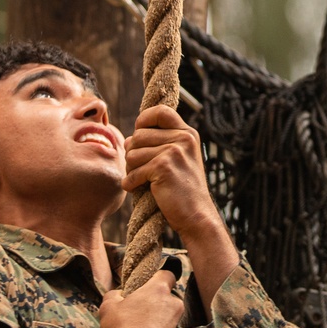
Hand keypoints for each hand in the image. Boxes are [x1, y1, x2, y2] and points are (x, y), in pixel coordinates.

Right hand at [78, 269, 182, 327]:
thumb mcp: (108, 307)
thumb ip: (114, 295)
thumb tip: (118, 294)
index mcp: (159, 290)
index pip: (167, 275)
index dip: (160, 278)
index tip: (151, 285)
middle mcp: (174, 305)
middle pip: (169, 299)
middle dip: (158, 305)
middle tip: (140, 315)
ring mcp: (179, 326)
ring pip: (171, 320)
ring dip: (160, 324)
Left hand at [124, 106, 217, 238]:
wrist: (197, 216)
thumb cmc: (183, 190)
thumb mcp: (179, 159)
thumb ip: (161, 144)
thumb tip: (129, 138)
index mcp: (188, 133)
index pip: (160, 111)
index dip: (144, 120)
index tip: (140, 135)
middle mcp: (183, 138)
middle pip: (138, 135)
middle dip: (133, 154)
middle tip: (141, 170)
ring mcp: (174, 151)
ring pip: (132, 153)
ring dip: (131, 170)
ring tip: (142, 180)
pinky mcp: (163, 167)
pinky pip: (133, 172)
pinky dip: (130, 184)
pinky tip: (138, 189)